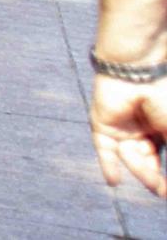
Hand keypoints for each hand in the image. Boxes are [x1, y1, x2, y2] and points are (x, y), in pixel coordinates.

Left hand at [91, 75, 166, 196]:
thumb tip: (166, 189)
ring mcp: (122, 130)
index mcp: (161, 131)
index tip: (165, 193)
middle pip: (146, 165)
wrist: (138, 70)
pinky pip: (104, 151)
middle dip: (151, 177)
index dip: (163, 179)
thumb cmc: (163, 95)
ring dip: (137, 165)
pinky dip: (109, 166)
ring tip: (138, 153)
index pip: (161, 161)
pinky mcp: (102, 126)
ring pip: (129, 160)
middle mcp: (141, 133)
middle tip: (160, 189)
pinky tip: (113, 182)